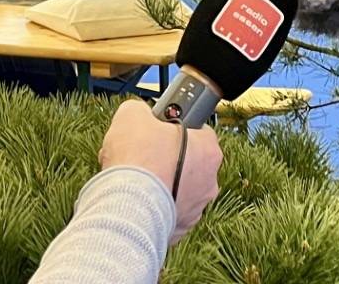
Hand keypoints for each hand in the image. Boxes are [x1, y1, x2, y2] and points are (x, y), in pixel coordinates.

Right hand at [98, 101, 221, 242]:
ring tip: (136, 181)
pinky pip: (169, 213)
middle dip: (167, 158)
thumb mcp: (132, 115)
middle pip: (189, 162)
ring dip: (161, 184)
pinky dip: (155, 207)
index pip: (198, 131)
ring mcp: (197, 207)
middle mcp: (210, 180)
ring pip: (179, 190)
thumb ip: (140, 110)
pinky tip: (137, 200)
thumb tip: (137, 113)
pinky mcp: (180, 228)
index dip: (174, 128)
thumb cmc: (137, 160)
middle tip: (143, 156)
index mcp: (209, 148)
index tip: (158, 130)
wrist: (128, 205)